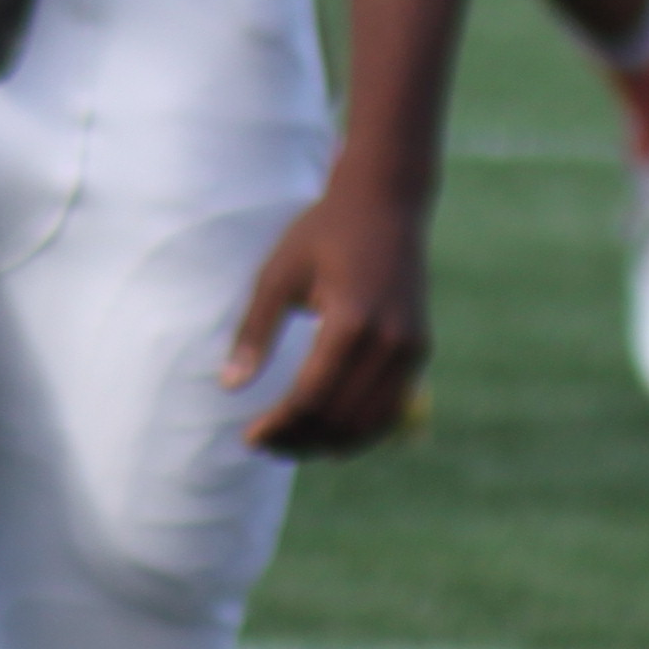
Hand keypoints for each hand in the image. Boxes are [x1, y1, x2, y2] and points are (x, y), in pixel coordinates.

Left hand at [230, 182, 430, 454]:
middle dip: (300, 439)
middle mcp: (388, 342)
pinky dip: (361, 429)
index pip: (311, 396)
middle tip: (264, 444)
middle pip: (341, 417)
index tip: (250, 437)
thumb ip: (255, 333)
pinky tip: (327, 431)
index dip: (279, 424)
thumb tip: (229, 387)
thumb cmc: (322, 232)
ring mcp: (410, 349)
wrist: (384, 203)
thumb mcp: (278, 273)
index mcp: (350, 321)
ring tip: (291, 444)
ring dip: (330, 442)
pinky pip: (390, 407)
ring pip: (370, 422)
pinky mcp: (419, 350)